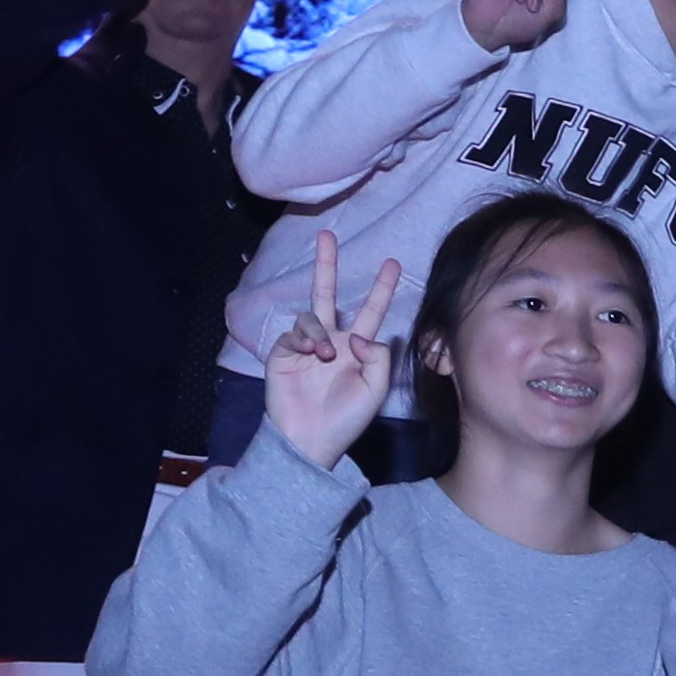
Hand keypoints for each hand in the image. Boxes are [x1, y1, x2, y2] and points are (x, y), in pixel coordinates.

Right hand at [263, 229, 402, 469]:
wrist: (311, 440)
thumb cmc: (346, 419)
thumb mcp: (375, 388)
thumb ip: (377, 356)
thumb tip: (355, 335)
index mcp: (357, 349)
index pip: (371, 312)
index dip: (381, 289)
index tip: (393, 263)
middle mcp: (331, 342)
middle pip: (328, 294)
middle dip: (327, 265)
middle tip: (327, 235)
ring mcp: (305, 347)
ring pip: (310, 315)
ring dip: (319, 332)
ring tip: (324, 356)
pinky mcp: (283, 354)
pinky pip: (293, 333)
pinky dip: (303, 339)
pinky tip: (310, 355)